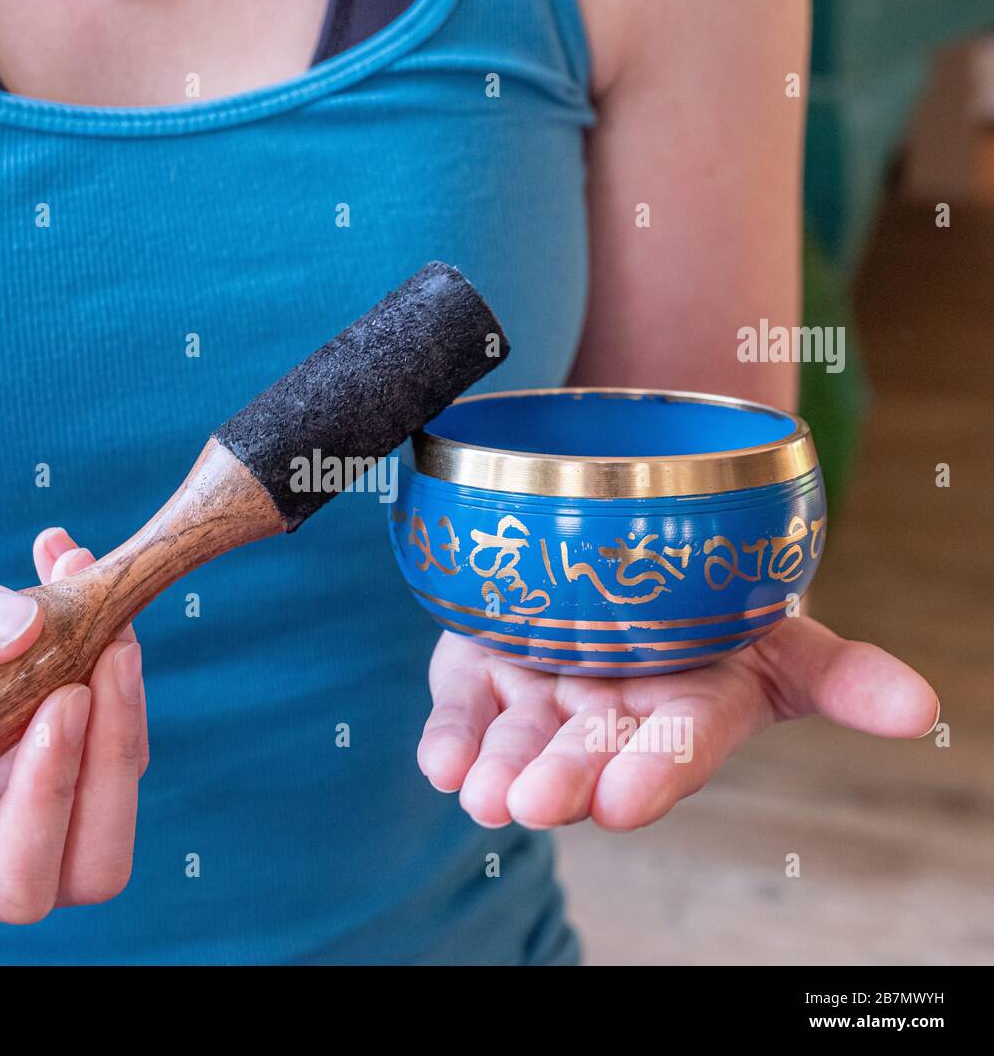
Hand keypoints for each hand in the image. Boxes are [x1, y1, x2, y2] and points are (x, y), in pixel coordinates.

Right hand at [0, 527, 145, 921]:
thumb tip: (25, 626)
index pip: (8, 878)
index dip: (50, 802)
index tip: (63, 697)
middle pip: (89, 859)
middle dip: (114, 755)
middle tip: (112, 648)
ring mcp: (24, 800)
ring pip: (113, 789)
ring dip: (125, 699)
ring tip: (92, 596)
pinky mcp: (55, 751)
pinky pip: (109, 723)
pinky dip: (109, 651)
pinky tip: (70, 569)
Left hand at [417, 617, 937, 830]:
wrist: (629, 560)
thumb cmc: (714, 608)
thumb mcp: (777, 633)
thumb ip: (839, 675)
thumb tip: (924, 711)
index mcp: (682, 710)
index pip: (674, 747)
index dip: (653, 773)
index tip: (622, 802)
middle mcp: (609, 714)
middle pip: (587, 751)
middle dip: (562, 778)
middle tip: (532, 805)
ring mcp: (542, 696)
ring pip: (520, 742)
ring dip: (500, 769)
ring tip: (483, 796)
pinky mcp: (483, 675)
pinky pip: (463, 712)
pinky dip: (450, 738)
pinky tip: (442, 764)